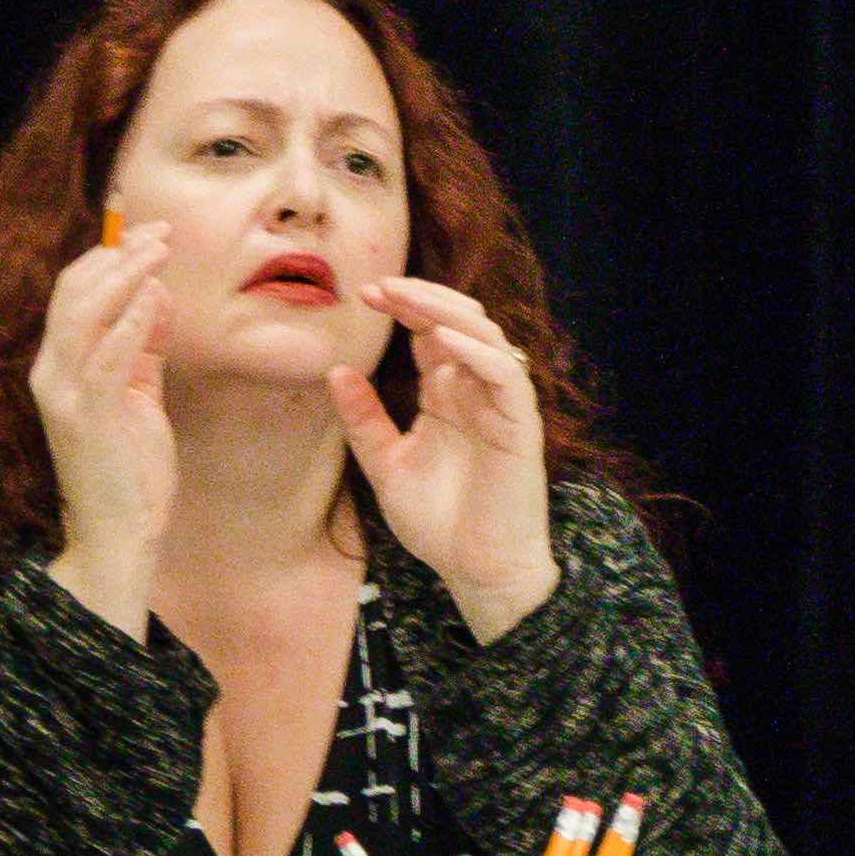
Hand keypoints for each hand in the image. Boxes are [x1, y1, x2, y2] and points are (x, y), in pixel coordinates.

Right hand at [33, 219, 177, 630]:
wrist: (119, 533)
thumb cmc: (129, 467)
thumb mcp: (139, 395)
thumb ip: (144, 347)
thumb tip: (157, 296)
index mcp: (59, 367)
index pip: (74, 294)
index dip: (110, 258)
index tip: (151, 235)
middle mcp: (52, 374)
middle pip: (74, 293)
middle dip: (118, 255)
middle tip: (161, 232)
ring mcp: (65, 395)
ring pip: (85, 314)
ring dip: (125, 275)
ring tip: (160, 249)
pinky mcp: (87, 416)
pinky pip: (106, 357)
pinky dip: (130, 322)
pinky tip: (154, 297)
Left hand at [330, 274, 556, 638]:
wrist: (477, 569)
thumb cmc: (439, 522)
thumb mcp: (386, 465)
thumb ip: (364, 420)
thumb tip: (335, 372)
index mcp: (447, 394)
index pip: (429, 332)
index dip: (402, 306)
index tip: (363, 294)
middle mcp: (475, 390)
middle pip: (458, 321)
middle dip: (419, 297)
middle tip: (377, 286)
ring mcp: (500, 403)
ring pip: (485, 335)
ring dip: (445, 311)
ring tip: (405, 299)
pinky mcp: (519, 422)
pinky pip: (505, 373)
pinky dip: (476, 351)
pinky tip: (441, 341)